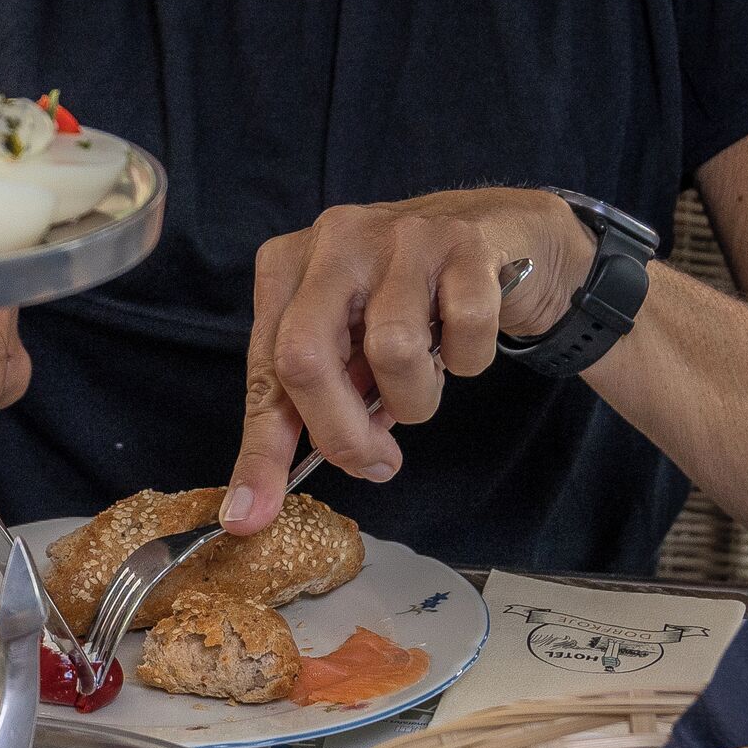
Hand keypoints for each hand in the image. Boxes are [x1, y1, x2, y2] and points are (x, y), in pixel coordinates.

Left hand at [226, 190, 577, 530]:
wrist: (496, 232)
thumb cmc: (406, 300)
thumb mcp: (348, 344)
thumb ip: (313, 404)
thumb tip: (268, 497)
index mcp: (288, 267)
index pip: (264, 370)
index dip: (260, 449)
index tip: (251, 515)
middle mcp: (333, 242)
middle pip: (306, 357)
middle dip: (341, 433)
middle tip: (375, 462)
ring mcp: (399, 236)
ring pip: (392, 350)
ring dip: (416, 398)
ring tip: (424, 385)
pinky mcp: (463, 244)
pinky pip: (463, 332)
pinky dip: (468, 361)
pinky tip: (462, 344)